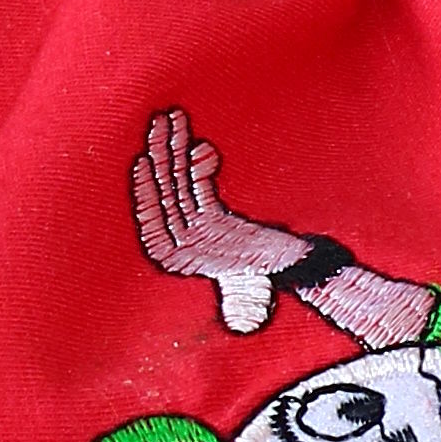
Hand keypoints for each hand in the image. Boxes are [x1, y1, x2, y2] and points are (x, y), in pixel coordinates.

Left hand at [132, 107, 308, 335]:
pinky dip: (196, 163)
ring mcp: (194, 228)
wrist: (298, 276)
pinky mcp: (210, 216)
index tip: (142, 162)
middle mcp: (182, 244)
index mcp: (181, 260)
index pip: (155, 220)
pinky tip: (193, 142)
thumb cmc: (275, 283)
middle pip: (165, 194)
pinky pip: (196, 185)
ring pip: (178, 184)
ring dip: (174, 150)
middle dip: (161, 156)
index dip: (148, 190)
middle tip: (158, 122)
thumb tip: (244, 324)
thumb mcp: (255, 293)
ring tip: (169, 117)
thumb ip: (246, 304)